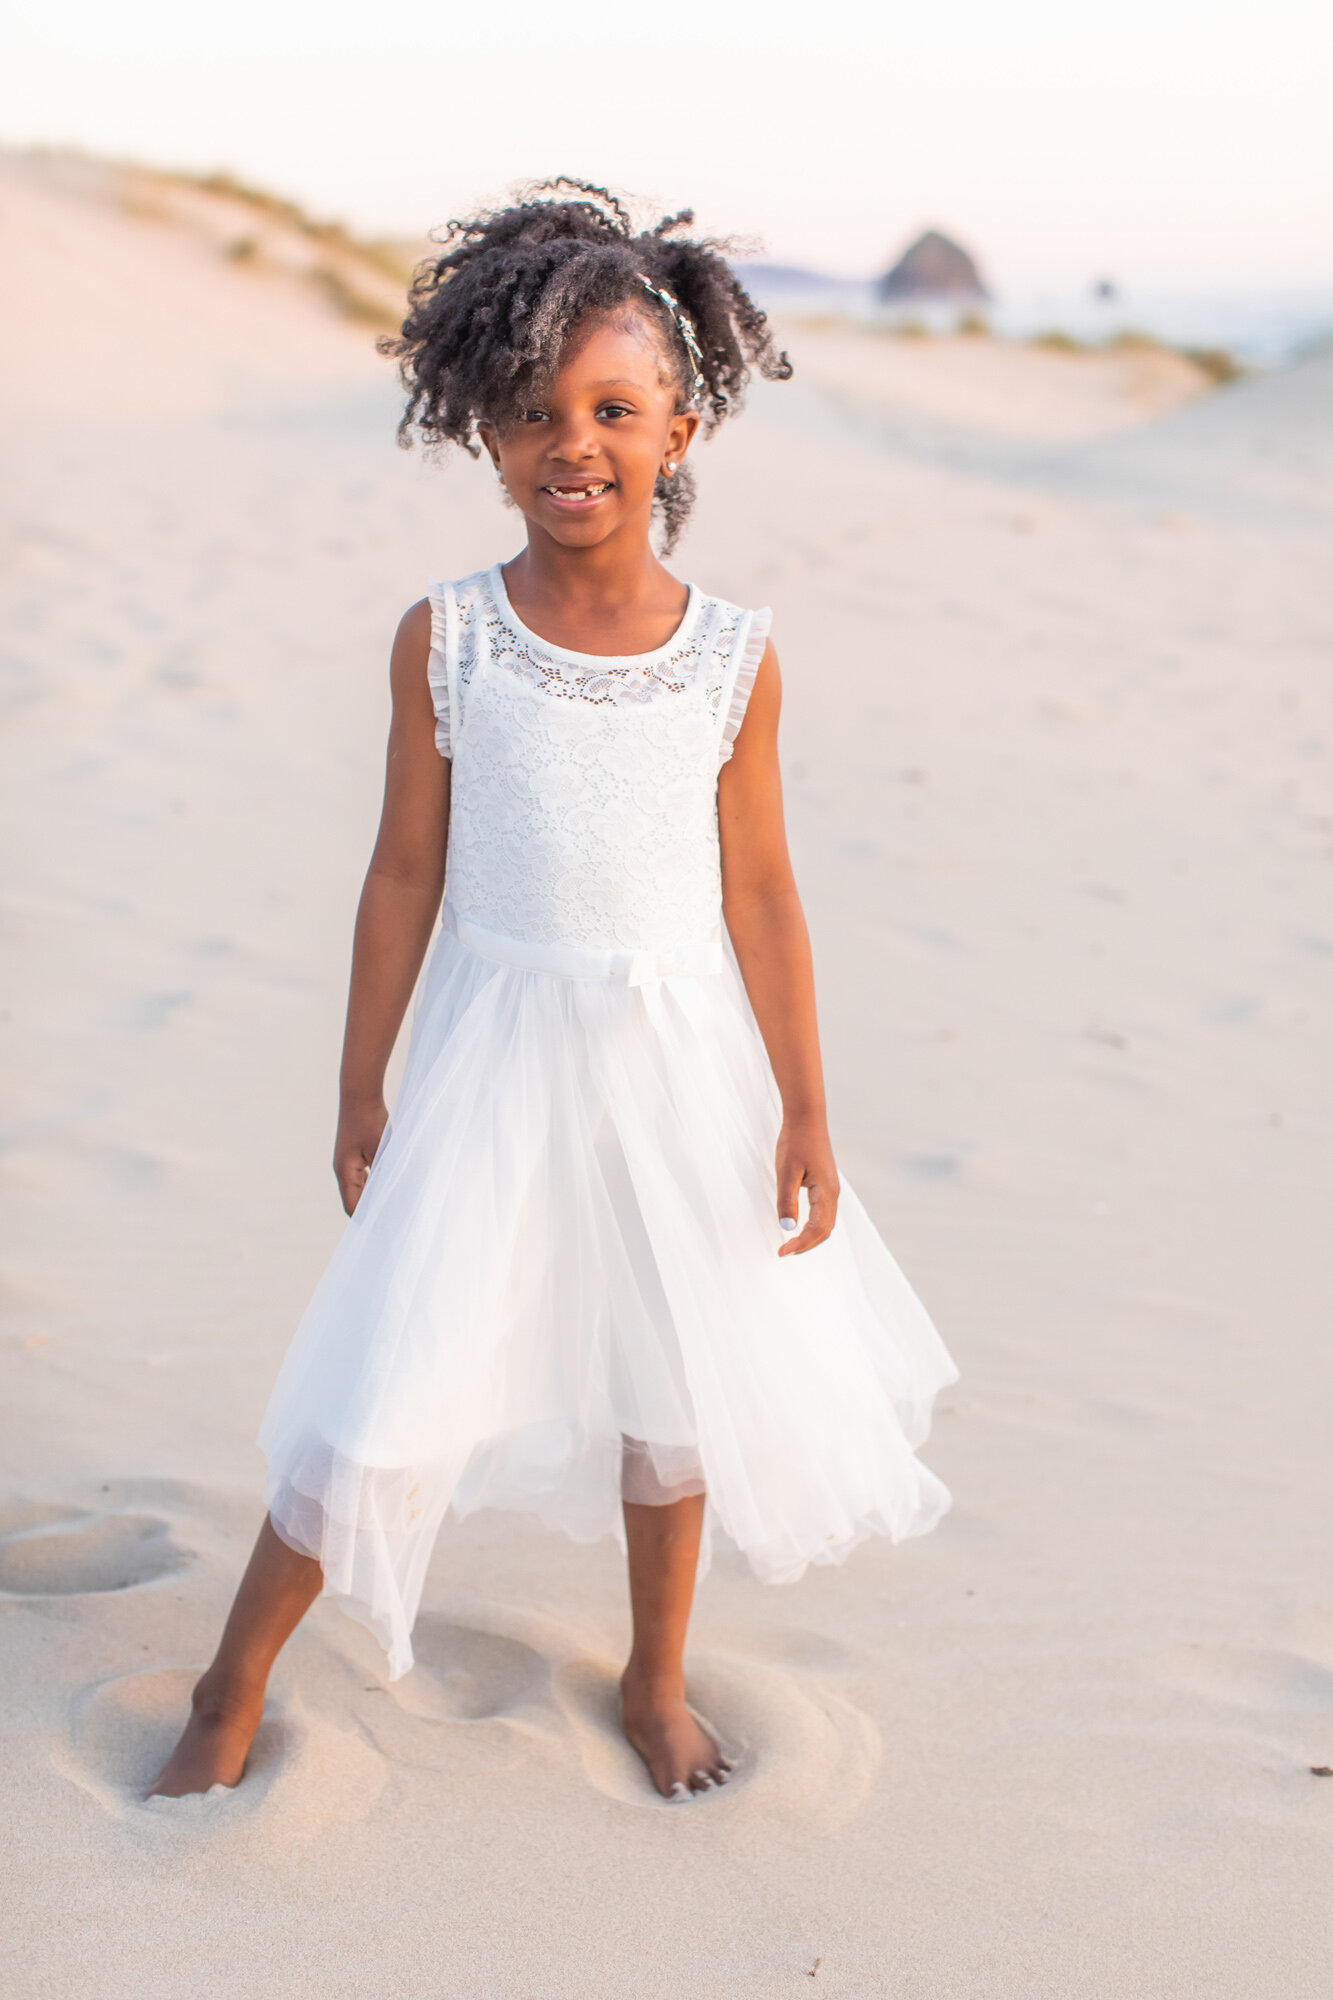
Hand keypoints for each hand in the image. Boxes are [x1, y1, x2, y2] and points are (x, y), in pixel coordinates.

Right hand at [334, 1095, 388, 1214]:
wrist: (359, 1095)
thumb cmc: (371, 1121)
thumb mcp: (381, 1149)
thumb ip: (384, 1173)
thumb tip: (391, 1194)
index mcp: (346, 1173)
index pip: (353, 1207)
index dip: (367, 1220)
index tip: (385, 1229)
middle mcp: (343, 1170)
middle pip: (354, 1201)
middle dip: (371, 1212)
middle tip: (392, 1222)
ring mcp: (346, 1163)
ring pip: (359, 1189)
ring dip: (372, 1198)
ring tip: (392, 1207)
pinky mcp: (353, 1155)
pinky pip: (362, 1177)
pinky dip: (373, 1185)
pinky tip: (388, 1186)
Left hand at [775, 1114, 839, 1255]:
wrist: (807, 1118)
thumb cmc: (796, 1142)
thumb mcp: (786, 1172)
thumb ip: (786, 1200)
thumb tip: (786, 1229)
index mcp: (826, 1192)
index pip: (817, 1229)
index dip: (800, 1244)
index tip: (781, 1252)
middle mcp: (833, 1193)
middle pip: (825, 1230)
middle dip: (806, 1245)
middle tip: (783, 1252)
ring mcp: (831, 1189)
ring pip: (826, 1223)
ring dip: (810, 1237)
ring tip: (790, 1245)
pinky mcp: (825, 1184)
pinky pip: (823, 1213)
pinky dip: (813, 1226)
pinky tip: (799, 1227)